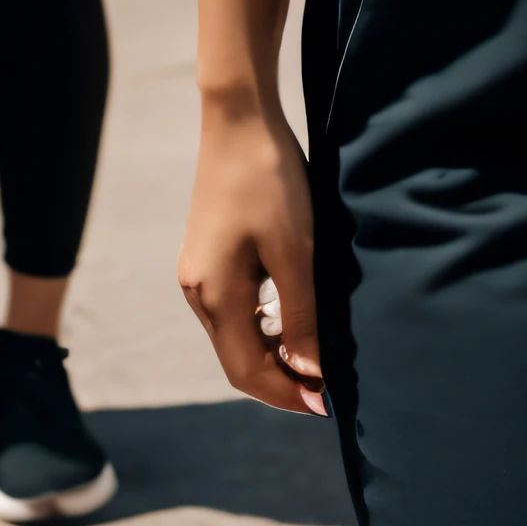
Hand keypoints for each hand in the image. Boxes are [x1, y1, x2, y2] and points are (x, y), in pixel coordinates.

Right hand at [179, 100, 327, 417]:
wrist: (238, 120)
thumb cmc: (269, 180)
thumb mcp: (295, 249)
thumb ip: (301, 314)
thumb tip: (308, 373)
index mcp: (215, 296)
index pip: (247, 372)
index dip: (286, 394)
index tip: (326, 405)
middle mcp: (199, 291)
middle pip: (239, 358)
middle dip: (281, 377)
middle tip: (327, 386)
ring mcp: (199, 272)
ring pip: (236, 333)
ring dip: (274, 351)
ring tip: (316, 354)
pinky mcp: (209, 253)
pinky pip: (236, 306)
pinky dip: (264, 322)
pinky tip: (293, 312)